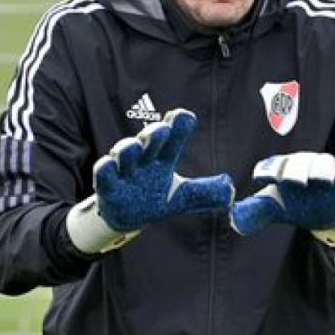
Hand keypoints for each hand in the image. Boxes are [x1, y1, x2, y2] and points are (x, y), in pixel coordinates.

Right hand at [65, 108, 234, 253]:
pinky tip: (110, 164)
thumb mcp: (183, 198)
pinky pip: (104, 173)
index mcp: (163, 158)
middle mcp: (144, 159)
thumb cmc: (155, 198)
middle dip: (154, 134)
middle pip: (149, 141)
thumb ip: (205, 192)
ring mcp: (125, 170)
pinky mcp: (107, 185)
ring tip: (134, 146)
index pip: (173, 137)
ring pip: (125, 152)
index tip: (183, 117)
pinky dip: (106, 168)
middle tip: (161, 130)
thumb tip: (230, 190)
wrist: (128, 217)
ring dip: (129, 148)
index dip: (178, 126)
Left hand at [229, 152, 334, 246]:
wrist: (322, 211)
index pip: (272, 166)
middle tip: (295, 182)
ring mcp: (323, 168)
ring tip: (322, 181)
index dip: (267, 171)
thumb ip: (254, 212)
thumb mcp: (272, 209)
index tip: (261, 179)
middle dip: (295, 170)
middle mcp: (302, 164)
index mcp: (281, 170)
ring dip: (321, 170)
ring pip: (322, 162)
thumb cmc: (292, 204)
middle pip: (298, 162)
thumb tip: (235, 219)